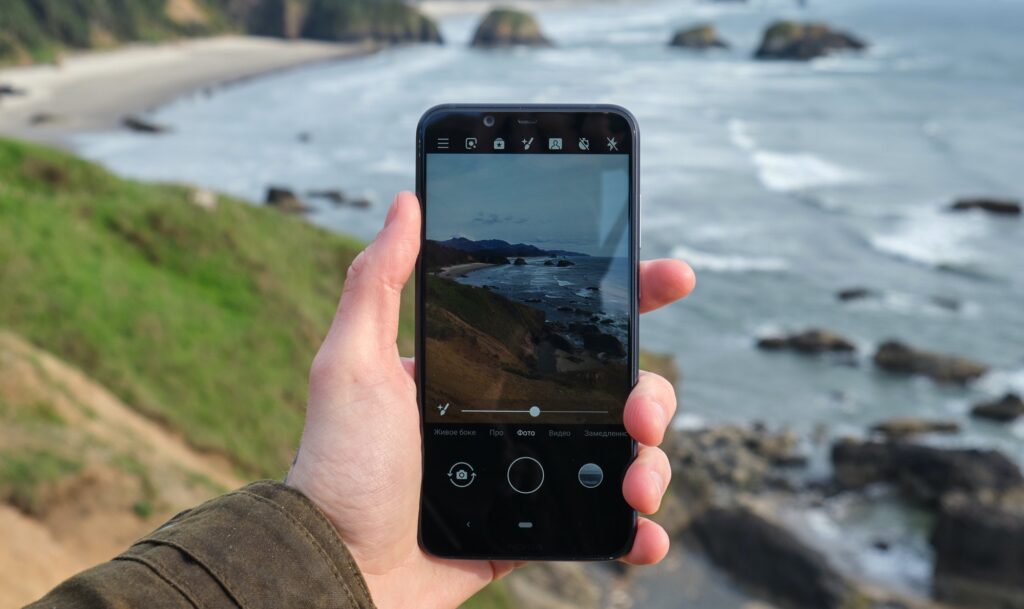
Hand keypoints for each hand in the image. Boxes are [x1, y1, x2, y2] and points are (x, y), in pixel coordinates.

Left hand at [287, 192, 695, 608]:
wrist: (338, 571)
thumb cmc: (339, 467)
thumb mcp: (349, 365)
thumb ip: (377, 284)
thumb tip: (405, 201)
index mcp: (483, 370)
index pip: (565, 322)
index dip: (626, 298)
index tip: (670, 278)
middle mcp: (516, 413)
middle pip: (614, 388)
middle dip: (652, 394)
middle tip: (641, 413)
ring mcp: (532, 469)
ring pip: (623, 450)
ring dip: (652, 463)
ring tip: (639, 485)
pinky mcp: (537, 525)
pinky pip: (602, 519)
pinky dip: (636, 528)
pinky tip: (643, 534)